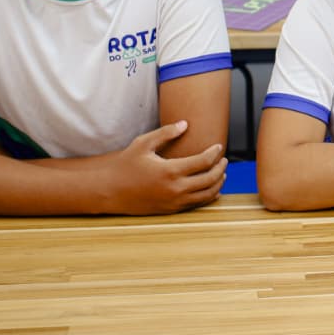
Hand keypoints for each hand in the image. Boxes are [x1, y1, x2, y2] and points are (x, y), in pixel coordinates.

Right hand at [104, 121, 226, 213]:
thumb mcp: (144, 143)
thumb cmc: (126, 164)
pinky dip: (208, 197)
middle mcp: (175, 189)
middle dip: (220, 168)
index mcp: (170, 171)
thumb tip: (185, 124)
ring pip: (206, 195)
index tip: (218, 146)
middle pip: (210, 179)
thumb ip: (166, 133)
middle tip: (223, 160)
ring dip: (217, 184)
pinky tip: (211, 189)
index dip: (215, 153)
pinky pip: (196, 205)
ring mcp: (174, 202)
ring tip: (221, 173)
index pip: (203, 162)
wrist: (110, 190)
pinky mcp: (170, 210)